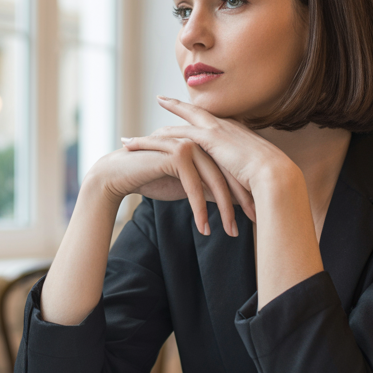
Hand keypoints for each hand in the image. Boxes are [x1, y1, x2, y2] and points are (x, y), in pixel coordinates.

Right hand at [85, 136, 252, 237]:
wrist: (119, 175)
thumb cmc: (153, 180)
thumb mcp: (188, 186)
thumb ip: (209, 189)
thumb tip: (230, 203)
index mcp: (206, 143)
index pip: (231, 169)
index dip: (243, 193)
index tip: (254, 215)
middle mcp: (200, 140)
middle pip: (228, 174)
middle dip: (240, 202)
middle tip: (252, 224)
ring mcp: (189, 143)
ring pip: (214, 181)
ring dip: (224, 211)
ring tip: (230, 232)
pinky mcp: (176, 153)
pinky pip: (194, 187)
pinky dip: (200, 210)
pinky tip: (204, 229)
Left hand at [122, 96, 294, 199]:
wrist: (275, 176)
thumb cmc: (269, 180)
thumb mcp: (253, 172)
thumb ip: (242, 172)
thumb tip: (240, 182)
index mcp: (237, 131)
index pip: (213, 119)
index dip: (200, 114)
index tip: (193, 110)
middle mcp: (225, 125)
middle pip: (193, 113)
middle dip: (176, 106)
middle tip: (160, 99)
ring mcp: (215, 129)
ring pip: (177, 125)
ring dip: (154, 133)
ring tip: (135, 135)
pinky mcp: (207, 139)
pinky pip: (173, 137)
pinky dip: (153, 141)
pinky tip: (140, 142)